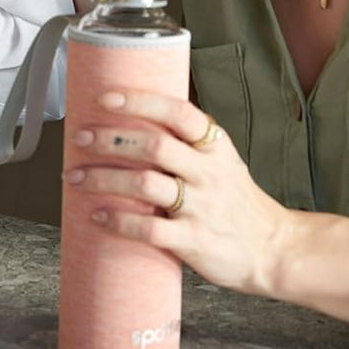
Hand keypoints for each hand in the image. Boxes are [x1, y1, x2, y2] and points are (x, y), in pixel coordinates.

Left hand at [65, 87, 288, 294]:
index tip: (105, 98)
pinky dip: (119, 221)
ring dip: (103, 178)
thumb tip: (134, 124)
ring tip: (75, 177)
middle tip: (80, 138)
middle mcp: (209, 171)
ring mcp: (202, 206)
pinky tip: (98, 216)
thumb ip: (187, 144)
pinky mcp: (195, 241)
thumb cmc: (239, 204)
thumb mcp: (223, 162)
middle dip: (110, 139)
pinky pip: (150, 228)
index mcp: (215, 146)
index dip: (139, 102)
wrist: (273, 250)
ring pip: (145, 184)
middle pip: (154, 145)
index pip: (177, 112)